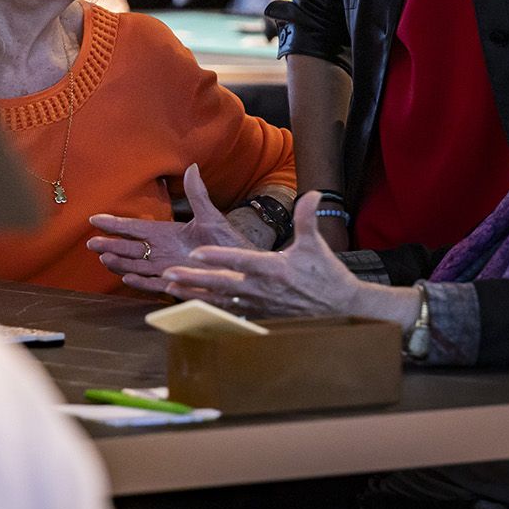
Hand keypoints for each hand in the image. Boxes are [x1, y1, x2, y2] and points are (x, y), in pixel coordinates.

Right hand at [86, 164, 264, 295]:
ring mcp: (167, 268)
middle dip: (110, 245)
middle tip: (91, 243)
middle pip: (130, 248)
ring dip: (120, 262)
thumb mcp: (211, 216)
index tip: (95, 219)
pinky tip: (126, 277)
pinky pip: (154, 283)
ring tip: (104, 258)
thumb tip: (192, 167)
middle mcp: (163, 251)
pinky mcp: (177, 284)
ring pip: (137, 265)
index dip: (115, 223)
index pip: (135, 228)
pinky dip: (140, 282)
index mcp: (167, 233)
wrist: (242, 266)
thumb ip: (198, 195)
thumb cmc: (227, 242)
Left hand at [161, 193, 413, 323]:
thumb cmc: (326, 274)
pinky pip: (227, 312)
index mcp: (275, 269)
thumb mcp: (316, 245)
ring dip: (194, 294)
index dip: (219, 258)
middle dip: (195, 279)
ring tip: (169, 287)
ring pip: (219, 300)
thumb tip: (313, 193)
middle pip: (222, 283)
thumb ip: (307, 218)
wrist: (339, 308)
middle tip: (169, 273)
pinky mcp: (258, 315)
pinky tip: (189, 305)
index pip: (242, 261)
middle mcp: (263, 289)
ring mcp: (259, 305)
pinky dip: (206, 309)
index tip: (196, 253)